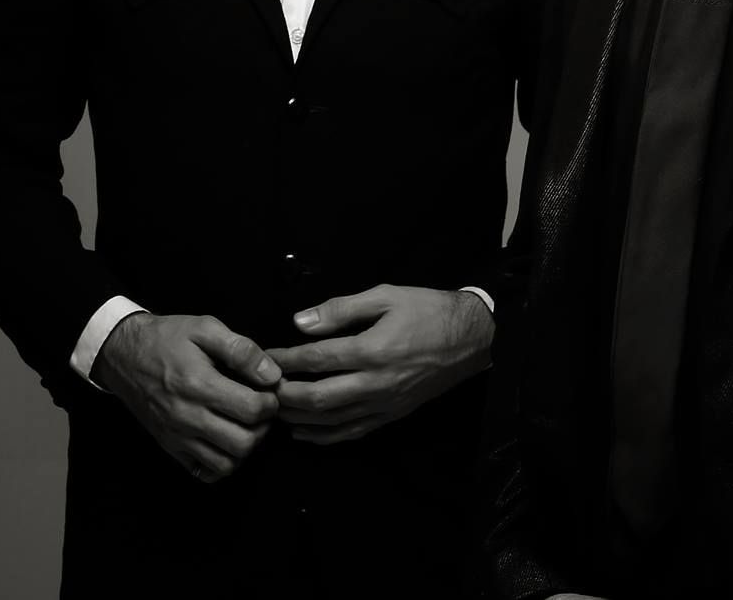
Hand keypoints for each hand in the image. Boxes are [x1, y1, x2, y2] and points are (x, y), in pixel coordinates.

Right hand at [93, 312, 280, 482]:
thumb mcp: (205, 328)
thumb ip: (241, 350)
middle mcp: (187, 417)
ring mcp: (177, 436)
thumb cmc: (168, 338)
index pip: (252, 410)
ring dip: (245, 447)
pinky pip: (204, 472)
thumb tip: (272, 375)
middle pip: (243, 442)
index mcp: (199, 385)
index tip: (268, 391)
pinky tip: (225, 440)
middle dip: (262, 427)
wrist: (124, 355)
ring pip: (226, 463)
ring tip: (245, 425)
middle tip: (260, 410)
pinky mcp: (169, 447)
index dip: (271, 402)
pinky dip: (222, 463)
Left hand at [265, 284, 492, 444]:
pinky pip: (352, 432)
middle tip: (262, 388)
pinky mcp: (391, 416)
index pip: (316, 360)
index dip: (285, 360)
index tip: (265, 357)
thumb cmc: (427, 311)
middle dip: (284, 395)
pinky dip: (323, 437)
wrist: (470, 338)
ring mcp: (383, 404)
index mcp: (372, 349)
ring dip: (298, 418)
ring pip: (331, 420)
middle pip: (317, 398)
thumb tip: (300, 322)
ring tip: (275, 410)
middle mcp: (375, 383)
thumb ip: (342, 309)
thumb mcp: (386, 296)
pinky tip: (304, 433)